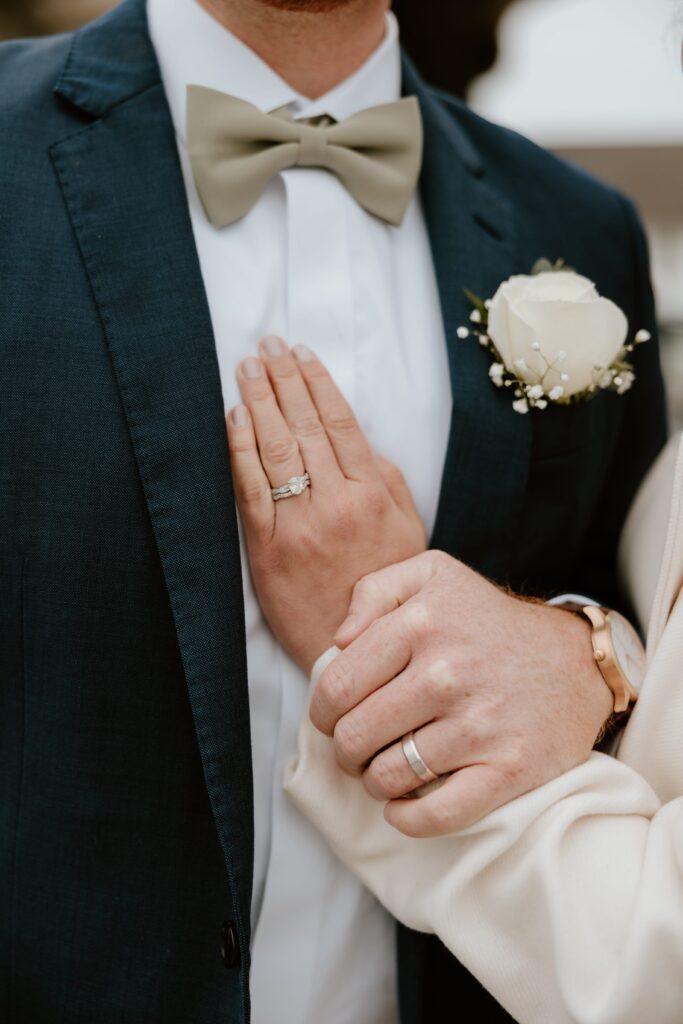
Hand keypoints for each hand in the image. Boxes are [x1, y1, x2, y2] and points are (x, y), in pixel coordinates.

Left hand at [226, 336, 425, 672]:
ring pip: (277, 449)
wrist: (358, 650)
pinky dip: (241, 449)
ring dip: (260, 401)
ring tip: (247, 369)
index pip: (340, 422)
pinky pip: (252, 490)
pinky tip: (235, 418)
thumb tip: (360, 442)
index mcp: (373, 494)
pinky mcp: (268, 548)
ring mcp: (300, 525)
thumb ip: (386, 481)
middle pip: (304, 426)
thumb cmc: (385, 588)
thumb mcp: (408, 530)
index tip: (301, 353)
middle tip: (267, 346)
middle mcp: (337, 503)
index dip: (317, 382)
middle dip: (283, 378)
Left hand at [311, 550, 613, 836]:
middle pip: (355, 737)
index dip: (322, 711)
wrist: (576, 661)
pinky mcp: (509, 769)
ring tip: (383, 769)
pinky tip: (403, 806)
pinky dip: (408, 819)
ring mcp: (480, 724)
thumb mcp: (433, 575)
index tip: (332, 717)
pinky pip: (438, 813)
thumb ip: (374, 591)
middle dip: (345, 750)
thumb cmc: (487, 621)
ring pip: (388, 776)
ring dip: (373, 782)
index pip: (337, 687)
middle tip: (357, 747)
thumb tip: (339, 640)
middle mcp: (447, 672)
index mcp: (421, 624)